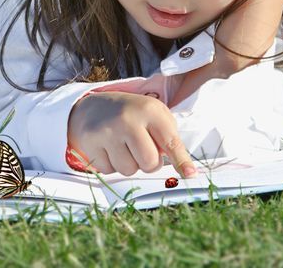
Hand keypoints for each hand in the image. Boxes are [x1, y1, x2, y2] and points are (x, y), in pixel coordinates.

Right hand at [67, 91, 196, 176]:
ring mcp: (108, 131)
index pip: (170, 141)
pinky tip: (109, 147)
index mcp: (149, 109)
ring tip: (124, 145)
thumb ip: (168, 137)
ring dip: (129, 163)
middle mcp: (128, 119)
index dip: (182, 160)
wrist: (94, 107)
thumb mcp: (153, 114)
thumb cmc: (131, 114)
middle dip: (149, 162)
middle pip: (149, 163)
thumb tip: (185, 170)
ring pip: (129, 170)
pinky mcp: (91, 143)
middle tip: (142, 147)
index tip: (191, 175)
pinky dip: (112, 164)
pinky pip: (109, 171)